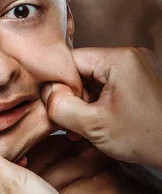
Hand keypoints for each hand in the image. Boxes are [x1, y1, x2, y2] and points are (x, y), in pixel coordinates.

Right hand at [42, 47, 161, 168]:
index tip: (56, 108)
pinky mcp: (140, 79)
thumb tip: (46, 93)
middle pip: (82, 70)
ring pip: (93, 79)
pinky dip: (98, 103)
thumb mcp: (94, 126)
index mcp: (119, 59)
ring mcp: (137, 66)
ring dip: (84, 102)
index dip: (58, 84)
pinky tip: (96, 123)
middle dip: (72, 97)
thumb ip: (61, 107)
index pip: (70, 61)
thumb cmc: (147, 137)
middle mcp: (129, 55)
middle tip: (70, 124)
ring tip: (83, 128)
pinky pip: (108, 85)